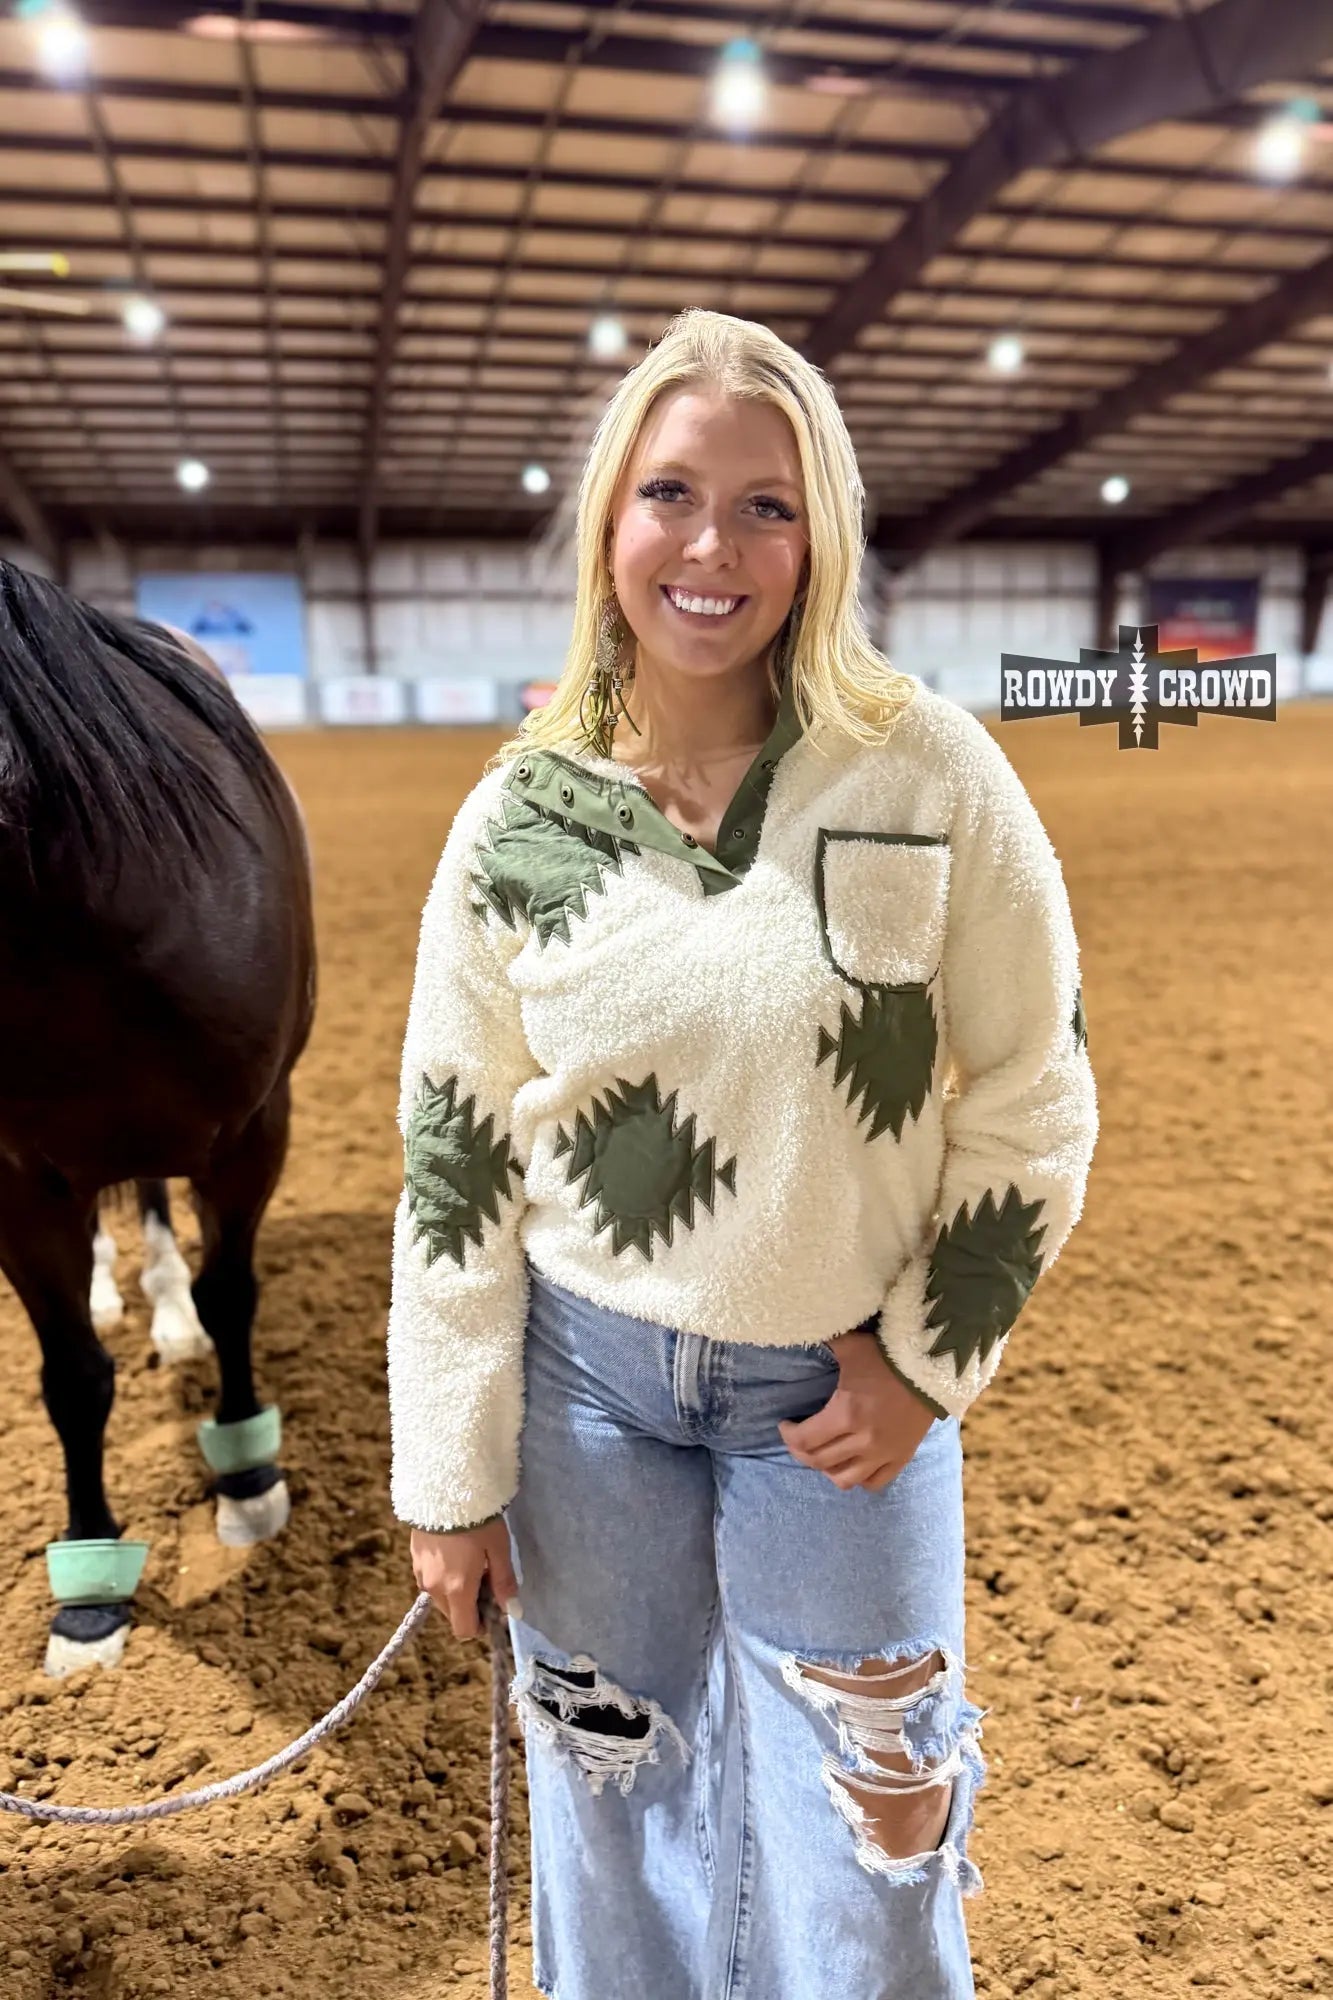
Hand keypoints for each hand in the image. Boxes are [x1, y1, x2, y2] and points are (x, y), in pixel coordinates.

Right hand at [410, 1515, 521, 1640]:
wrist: (442, 1487)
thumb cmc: (477, 1518)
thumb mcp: (498, 1548)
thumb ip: (504, 1582)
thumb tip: (513, 1610)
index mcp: (457, 1590)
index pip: (464, 1630)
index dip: (481, 1625)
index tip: (493, 1605)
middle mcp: (435, 1588)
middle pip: (453, 1614)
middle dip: (470, 1606)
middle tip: (486, 1577)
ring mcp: (421, 1573)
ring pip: (440, 1598)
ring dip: (455, 1591)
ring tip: (470, 1561)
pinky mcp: (414, 1558)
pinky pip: (430, 1580)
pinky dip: (443, 1577)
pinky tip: (455, 1552)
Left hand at [778, 1333, 936, 1493]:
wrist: (932, 1368)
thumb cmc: (887, 1356)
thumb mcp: (850, 1346)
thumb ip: (823, 1340)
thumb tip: (802, 1327)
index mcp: (846, 1414)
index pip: (804, 1440)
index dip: (788, 1435)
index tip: (786, 1424)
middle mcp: (863, 1440)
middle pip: (818, 1461)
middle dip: (800, 1451)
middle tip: (797, 1438)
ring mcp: (883, 1454)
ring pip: (844, 1479)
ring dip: (826, 1469)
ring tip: (822, 1454)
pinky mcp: (901, 1458)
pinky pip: (874, 1483)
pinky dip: (858, 1478)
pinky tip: (851, 1463)